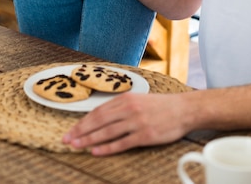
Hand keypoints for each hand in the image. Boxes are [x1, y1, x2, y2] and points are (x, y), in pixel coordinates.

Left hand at [62, 92, 191, 154]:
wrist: (183, 109)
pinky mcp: (145, 135)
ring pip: (107, 132)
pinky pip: (122, 143)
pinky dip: (107, 148)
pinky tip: (96, 151)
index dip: (82, 122)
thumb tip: (101, 117)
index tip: (70, 130)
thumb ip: (121, 107)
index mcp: (126, 98)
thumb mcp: (139, 100)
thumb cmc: (161, 106)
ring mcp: (136, 122)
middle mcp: (129, 108)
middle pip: (99, 121)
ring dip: (89, 140)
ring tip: (76, 146)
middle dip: (80, 131)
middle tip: (66, 140)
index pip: (98, 111)